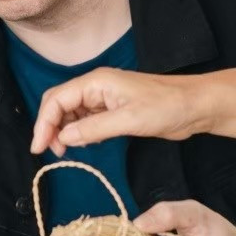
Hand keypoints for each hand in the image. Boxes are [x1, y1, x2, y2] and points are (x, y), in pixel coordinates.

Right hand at [30, 68, 204, 156]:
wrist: (195, 106)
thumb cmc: (167, 107)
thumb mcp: (129, 120)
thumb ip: (94, 128)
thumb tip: (64, 138)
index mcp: (96, 82)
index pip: (56, 99)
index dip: (43, 123)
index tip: (39, 148)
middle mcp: (97, 87)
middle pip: (59, 104)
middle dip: (50, 127)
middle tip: (50, 153)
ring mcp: (105, 98)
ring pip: (72, 113)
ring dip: (64, 131)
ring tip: (66, 153)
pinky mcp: (114, 110)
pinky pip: (87, 120)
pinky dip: (79, 133)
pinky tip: (83, 145)